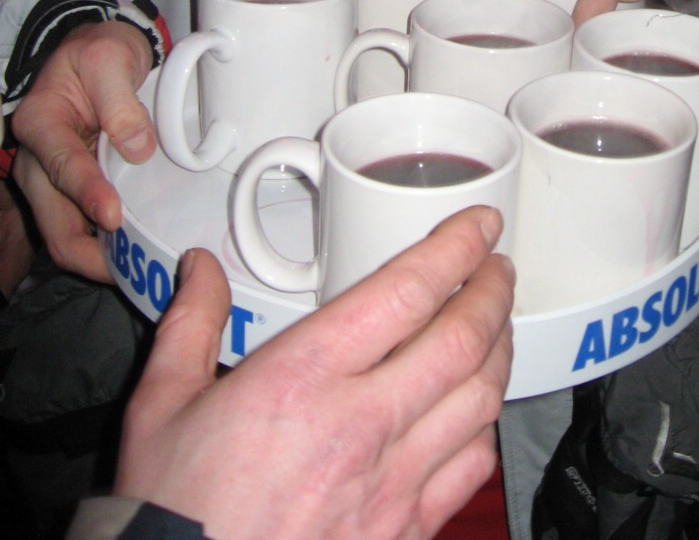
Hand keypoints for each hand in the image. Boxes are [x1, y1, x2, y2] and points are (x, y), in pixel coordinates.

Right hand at [11, 21, 155, 278]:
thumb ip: (120, 102)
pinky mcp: (72, 189)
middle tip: (130, 268)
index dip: (87, 194)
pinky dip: (104, 245)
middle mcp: (36, 160)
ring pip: (64, 233)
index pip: (62, 166)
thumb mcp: (110, 57)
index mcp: (40, 123)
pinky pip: (81, 226)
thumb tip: (137, 149)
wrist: (97, 52)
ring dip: (97, 255)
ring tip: (137, 269)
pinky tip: (134, 254)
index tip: (113, 217)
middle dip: (88, 252)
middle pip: (53, 221)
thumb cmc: (100, 52)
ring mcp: (52, 180)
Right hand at [116, 206, 514, 539]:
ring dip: (499, 349)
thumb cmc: (173, 510)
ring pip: (480, 399)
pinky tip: (475, 406)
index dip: (457, 247)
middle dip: (493, 291)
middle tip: (497, 266)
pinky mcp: (404, 529)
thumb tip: (202, 267)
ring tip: (495, 324)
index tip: (479, 224)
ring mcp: (390, 483)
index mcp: (304, 378)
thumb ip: (191, 324)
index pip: (406, 292)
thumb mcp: (163, 405)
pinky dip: (485, 424)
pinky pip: (472, 465)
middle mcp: (360, 425)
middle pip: (462, 339)